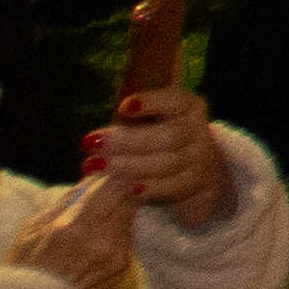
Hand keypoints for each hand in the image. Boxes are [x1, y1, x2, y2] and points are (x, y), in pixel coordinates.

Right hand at [5, 171, 139, 288]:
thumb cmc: (25, 268)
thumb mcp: (34, 228)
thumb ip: (67, 200)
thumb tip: (92, 177)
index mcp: (76, 225)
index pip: (116, 185)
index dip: (113, 175)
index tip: (106, 172)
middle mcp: (104, 239)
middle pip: (129, 198)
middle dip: (118, 192)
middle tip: (102, 193)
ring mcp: (117, 257)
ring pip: (129, 218)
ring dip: (117, 213)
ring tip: (92, 222)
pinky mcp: (123, 270)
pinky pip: (127, 239)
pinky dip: (116, 233)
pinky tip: (95, 243)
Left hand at [86, 87, 237, 225]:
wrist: (194, 168)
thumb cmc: (157, 136)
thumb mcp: (148, 120)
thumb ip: (129, 120)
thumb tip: (98, 135)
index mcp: (189, 107)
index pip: (175, 100)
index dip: (151, 102)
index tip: (122, 107)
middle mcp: (198, 132)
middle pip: (168, 136)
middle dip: (127, 141)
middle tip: (90, 143)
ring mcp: (199, 161)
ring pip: (167, 164)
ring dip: (128, 166)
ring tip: (93, 165)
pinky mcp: (194, 185)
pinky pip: (171, 188)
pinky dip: (149, 188)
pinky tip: (126, 188)